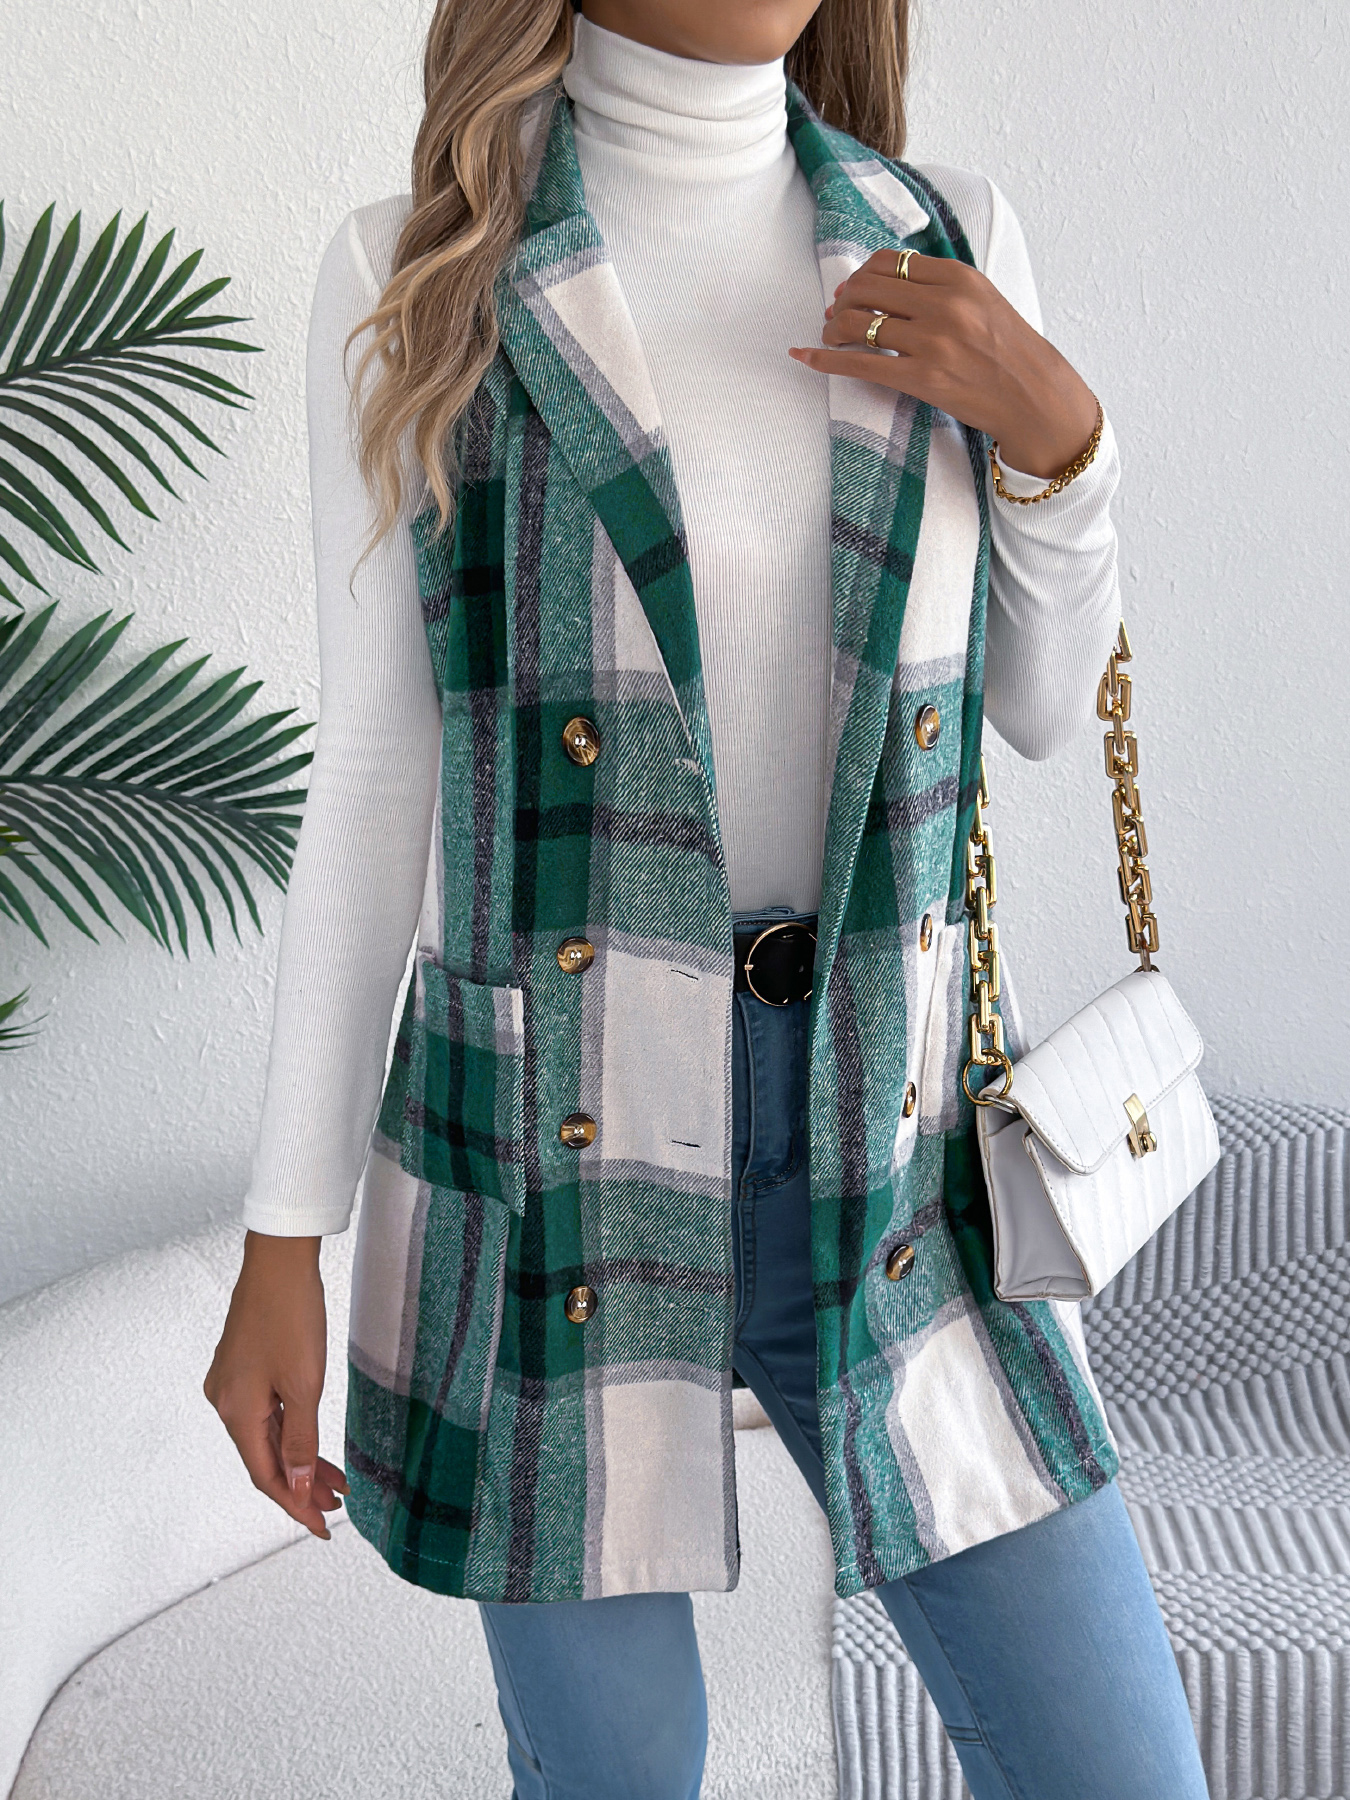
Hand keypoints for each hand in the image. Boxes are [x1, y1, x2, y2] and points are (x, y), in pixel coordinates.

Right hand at [203, 1230, 347, 1538]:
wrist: (279, 1260)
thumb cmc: (291, 1314)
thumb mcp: (304, 1383)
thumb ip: (299, 1438)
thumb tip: (294, 1487)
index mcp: (236, 1412)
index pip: (265, 1476)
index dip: (293, 1506)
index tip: (321, 1528)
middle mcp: (225, 1403)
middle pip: (264, 1459)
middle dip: (300, 1486)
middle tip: (336, 1505)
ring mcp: (231, 1384)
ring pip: (266, 1437)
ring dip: (298, 1460)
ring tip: (334, 1482)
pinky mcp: (242, 1367)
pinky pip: (265, 1414)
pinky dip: (289, 1432)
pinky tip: (310, 1444)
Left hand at [788, 251, 1099, 480]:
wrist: (1033, 397)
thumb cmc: (1008, 351)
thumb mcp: (983, 300)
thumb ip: (941, 286)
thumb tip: (886, 281)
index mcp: (959, 278)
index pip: (892, 261)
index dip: (863, 272)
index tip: (854, 287)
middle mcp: (943, 305)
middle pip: (868, 286)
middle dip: (843, 298)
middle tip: (836, 313)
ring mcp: (931, 343)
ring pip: (858, 321)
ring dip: (833, 327)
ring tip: (831, 335)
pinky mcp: (921, 379)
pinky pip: (858, 364)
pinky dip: (824, 359)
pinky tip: (805, 356)